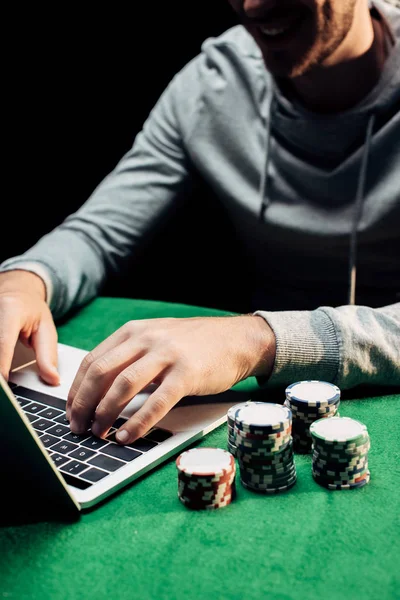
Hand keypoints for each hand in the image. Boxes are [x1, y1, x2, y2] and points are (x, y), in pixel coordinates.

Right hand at [0, 270, 59, 384]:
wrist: (16, 291)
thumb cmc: (31, 310)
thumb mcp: (46, 330)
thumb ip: (47, 355)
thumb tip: (53, 379)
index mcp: (11, 310)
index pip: (3, 341)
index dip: (2, 364)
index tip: (4, 382)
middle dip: (0, 368)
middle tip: (6, 389)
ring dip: (0, 363)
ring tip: (5, 381)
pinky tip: (2, 370)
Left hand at [66, 315, 275, 442]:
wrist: (237, 339)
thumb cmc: (196, 344)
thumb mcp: (158, 339)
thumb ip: (131, 356)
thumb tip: (102, 391)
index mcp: (134, 331)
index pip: (93, 360)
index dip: (77, 389)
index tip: (71, 411)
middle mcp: (146, 338)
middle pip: (101, 372)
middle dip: (83, 403)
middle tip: (78, 427)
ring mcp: (167, 354)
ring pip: (123, 385)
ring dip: (105, 413)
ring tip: (99, 433)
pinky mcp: (187, 373)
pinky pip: (156, 402)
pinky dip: (138, 422)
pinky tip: (128, 436)